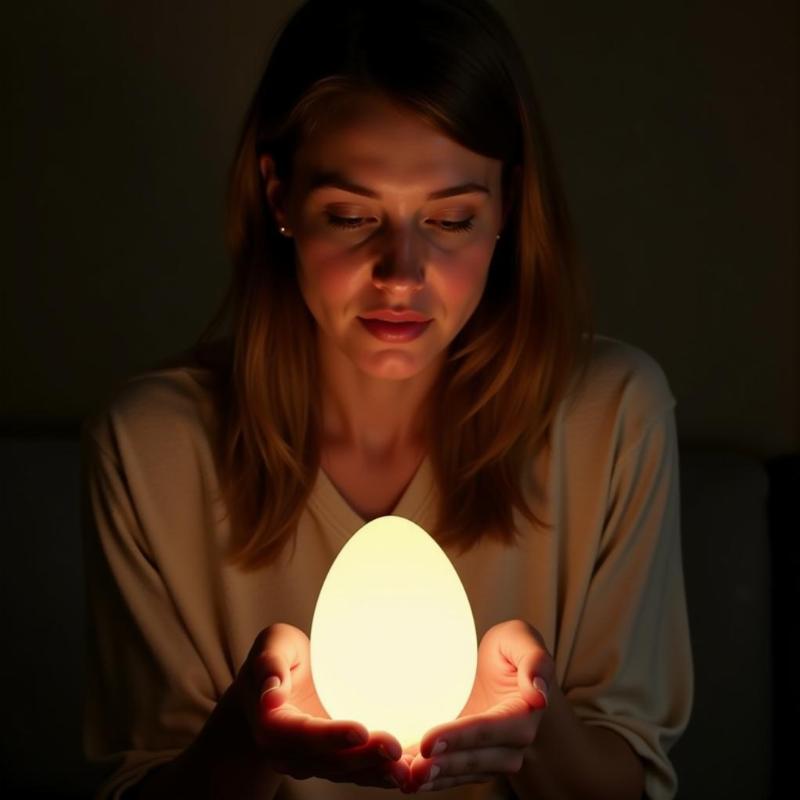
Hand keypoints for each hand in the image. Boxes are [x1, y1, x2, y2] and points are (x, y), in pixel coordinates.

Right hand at [232, 623, 409, 788]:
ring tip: (408, 769)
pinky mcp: (334, 762)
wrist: (271, 689)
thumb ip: (270, 663)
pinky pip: (358, 773)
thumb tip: (272, 689)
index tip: (360, 730)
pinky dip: (382, 776)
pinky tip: (409, 773)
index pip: (304, 734)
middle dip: (364, 757)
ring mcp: (314, 763)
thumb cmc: (277, 659)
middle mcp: (292, 753)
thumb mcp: (272, 646)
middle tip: (395, 748)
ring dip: (377, 773)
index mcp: (274, 725)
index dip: (331, 735)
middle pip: (330, 760)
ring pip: (347, 773)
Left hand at [401, 619, 553, 792]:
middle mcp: (511, 743)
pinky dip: (430, 780)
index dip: (461, 737)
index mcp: (524, 712)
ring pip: (463, 773)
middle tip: (414, 766)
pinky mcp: (470, 761)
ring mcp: (491, 756)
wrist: (499, 667)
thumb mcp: (520, 639)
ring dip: (436, 778)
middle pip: (477, 759)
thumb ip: (535, 661)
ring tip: (406, 777)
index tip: (429, 740)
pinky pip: (452, 776)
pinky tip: (405, 779)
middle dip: (445, 764)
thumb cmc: (509, 648)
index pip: (491, 729)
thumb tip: (539, 693)